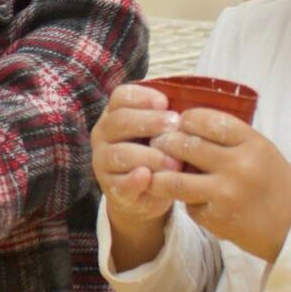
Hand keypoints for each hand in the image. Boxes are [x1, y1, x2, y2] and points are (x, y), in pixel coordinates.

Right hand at [92, 83, 183, 222]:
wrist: (145, 195)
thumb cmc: (156, 154)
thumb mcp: (159, 133)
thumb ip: (167, 118)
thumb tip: (188, 104)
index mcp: (114, 114)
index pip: (121, 96)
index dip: (142, 97)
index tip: (165, 102)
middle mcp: (103, 134)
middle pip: (120, 121)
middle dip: (150, 121)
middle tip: (175, 125)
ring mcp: (102, 161)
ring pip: (120, 153)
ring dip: (149, 156)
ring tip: (174, 162)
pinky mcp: (110, 188)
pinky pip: (120, 182)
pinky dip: (135, 180)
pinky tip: (149, 177)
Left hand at [147, 108, 290, 262]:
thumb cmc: (272, 181)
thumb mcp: (258, 149)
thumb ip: (224, 138)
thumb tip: (178, 125)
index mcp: (252, 142)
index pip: (202, 120)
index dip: (183, 120)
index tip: (178, 124)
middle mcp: (239, 165)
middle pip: (182, 145)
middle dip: (162, 143)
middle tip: (156, 144)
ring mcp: (227, 194)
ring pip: (174, 180)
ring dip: (159, 175)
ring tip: (154, 172)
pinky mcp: (218, 219)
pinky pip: (188, 205)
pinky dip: (186, 202)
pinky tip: (196, 200)